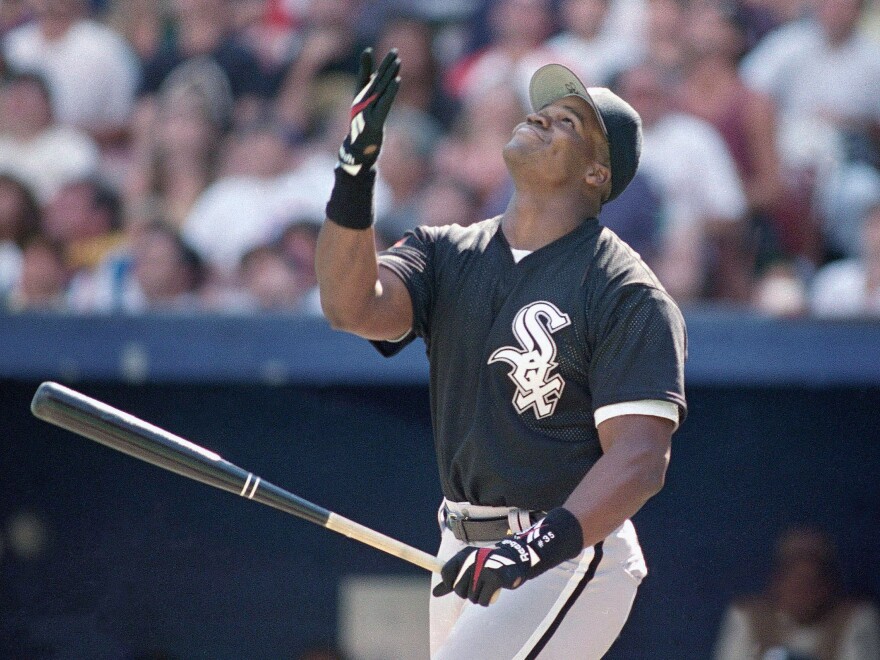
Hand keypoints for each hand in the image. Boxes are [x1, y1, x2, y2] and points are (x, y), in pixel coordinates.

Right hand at [337, 48, 399, 175]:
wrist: (357, 152)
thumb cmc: (363, 130)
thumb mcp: (366, 111)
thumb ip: (368, 96)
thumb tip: (374, 79)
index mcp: (362, 98)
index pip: (373, 77)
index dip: (382, 64)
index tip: (392, 52)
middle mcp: (363, 102)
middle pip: (377, 80)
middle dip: (386, 65)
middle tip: (395, 51)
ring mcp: (367, 112)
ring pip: (380, 89)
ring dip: (389, 74)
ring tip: (397, 61)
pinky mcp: (374, 121)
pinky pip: (383, 103)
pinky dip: (390, 92)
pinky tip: (396, 81)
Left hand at [432, 507, 583, 606]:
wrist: (517, 559)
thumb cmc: (489, 565)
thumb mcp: (469, 568)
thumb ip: (452, 580)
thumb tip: (435, 594)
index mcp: (464, 554)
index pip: (446, 573)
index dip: (450, 584)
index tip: (459, 584)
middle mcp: (472, 560)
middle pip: (458, 590)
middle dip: (468, 592)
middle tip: (479, 584)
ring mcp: (484, 568)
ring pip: (471, 598)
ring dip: (479, 597)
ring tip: (488, 586)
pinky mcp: (495, 578)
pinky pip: (483, 601)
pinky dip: (488, 600)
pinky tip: (494, 591)